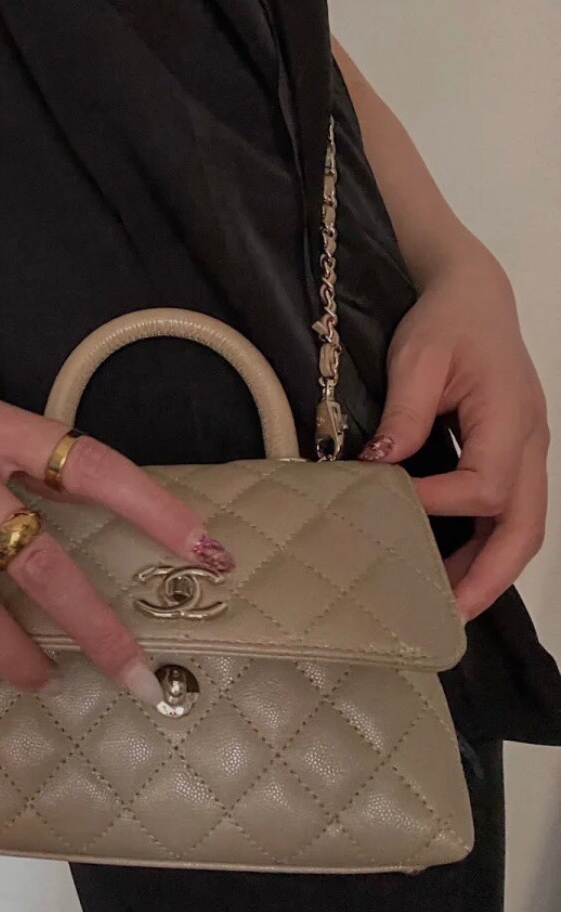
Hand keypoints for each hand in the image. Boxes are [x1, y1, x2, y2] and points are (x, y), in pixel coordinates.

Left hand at [360, 248, 549, 619]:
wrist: (473, 297)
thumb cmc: (445, 321)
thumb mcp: (417, 357)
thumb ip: (404, 412)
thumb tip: (380, 465)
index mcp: (510, 417)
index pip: (485, 485)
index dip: (438, 505)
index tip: (386, 506)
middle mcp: (531, 443)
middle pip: (524, 527)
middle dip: (489, 576)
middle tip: (445, 614)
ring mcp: (529, 453)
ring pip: (523, 529)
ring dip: (488, 572)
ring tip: (442, 608)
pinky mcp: (515, 457)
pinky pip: (510, 514)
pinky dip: (486, 549)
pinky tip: (447, 570)